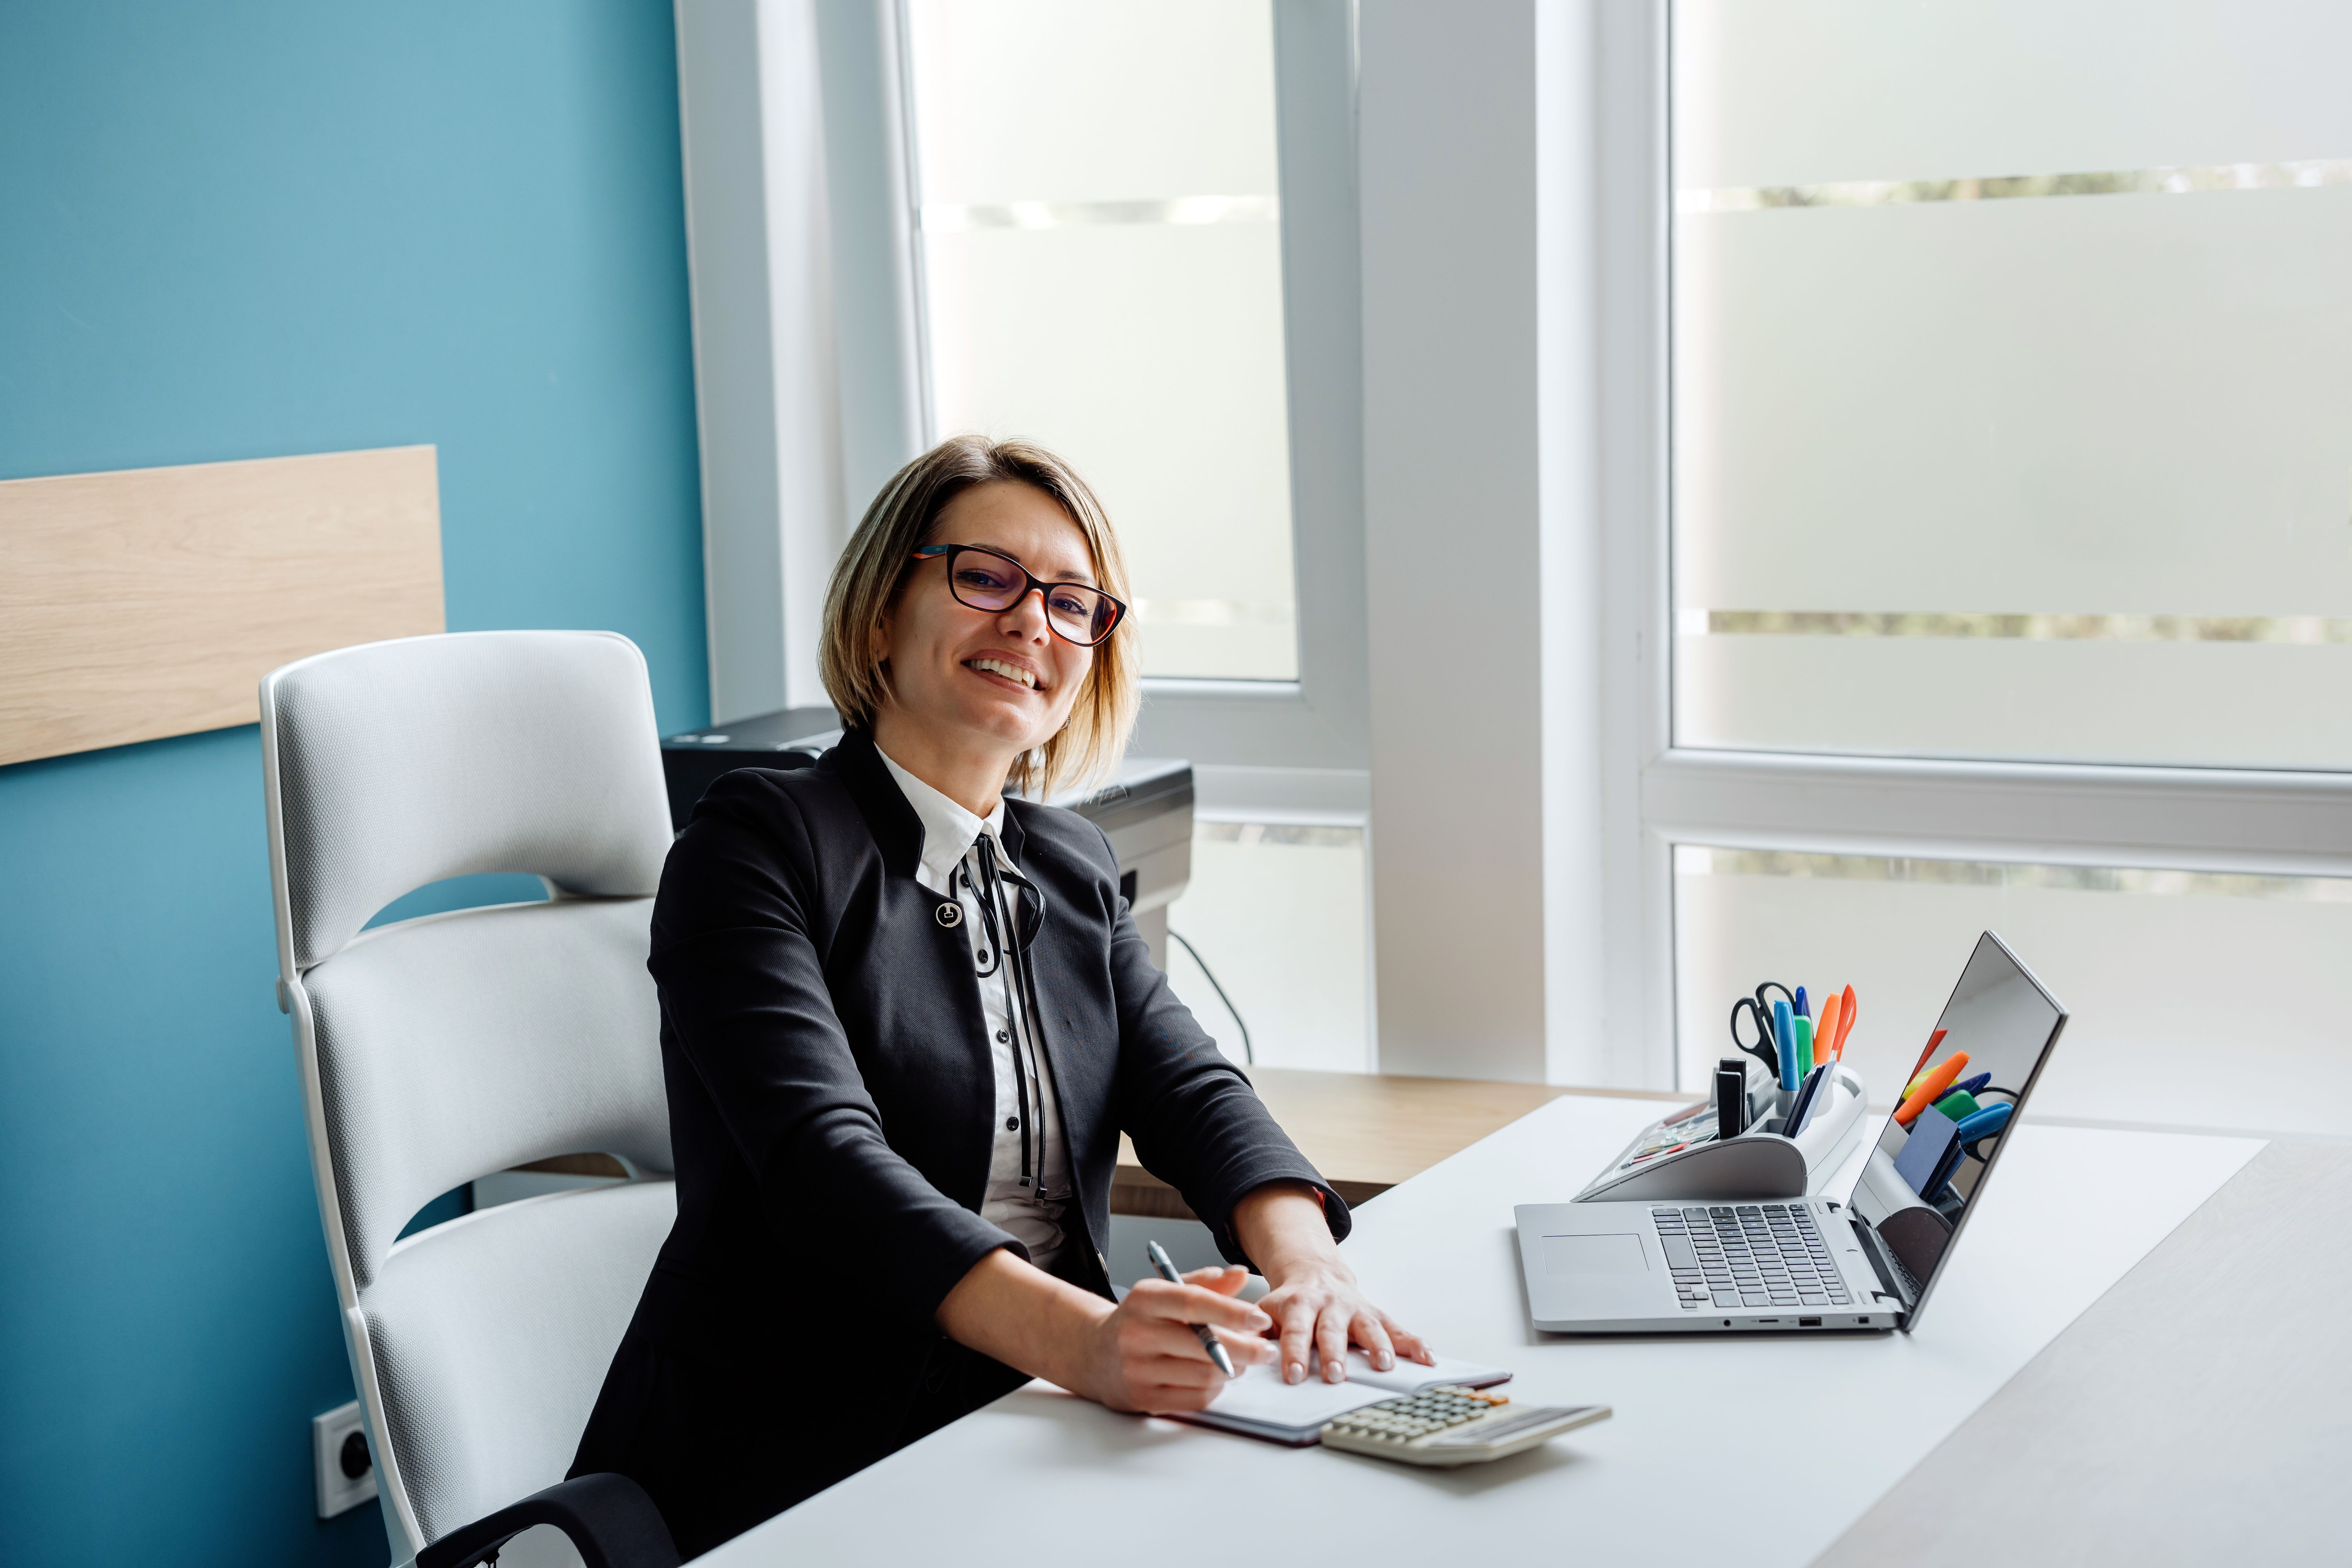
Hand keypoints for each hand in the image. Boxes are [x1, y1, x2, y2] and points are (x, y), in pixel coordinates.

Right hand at [1074, 1265, 1277, 1412]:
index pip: (1193, 1303)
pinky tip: (1216, 1377)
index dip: (1232, 1311)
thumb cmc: (1139, 1320)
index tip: (1261, 1319)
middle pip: (1204, 1345)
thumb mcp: (1165, 1292)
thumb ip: (1206, 1284)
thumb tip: (1240, 1274)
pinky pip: (1194, 1398)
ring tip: (1242, 1362)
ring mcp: (1137, 1369)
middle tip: (1266, 1349)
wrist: (1093, 1354)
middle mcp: (1137, 1333)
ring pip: (1203, 1374)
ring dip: (1232, 1369)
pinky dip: (1214, 1389)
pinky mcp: (1142, 1399)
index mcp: (1144, 1299)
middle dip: (1245, 1349)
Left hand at [1257, 1260, 1433, 1384]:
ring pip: (1368, 1327)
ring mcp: (1356, 1309)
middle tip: (1334, 1375)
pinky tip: (1427, 1357)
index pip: (1295, 1331)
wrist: (1314, 1273)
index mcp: (1298, 1304)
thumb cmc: (1289, 1304)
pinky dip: (1414, 1343)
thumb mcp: (1264, 1312)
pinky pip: (1398, 1329)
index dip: (1293, 1352)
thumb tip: (1235, 1357)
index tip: (1293, 1375)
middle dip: (1334, 1352)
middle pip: (1332, 1330)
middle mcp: (1329, 1304)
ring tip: (1384, 1365)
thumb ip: (1252, 1333)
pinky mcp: (1376, 1314)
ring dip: (1377, 1346)